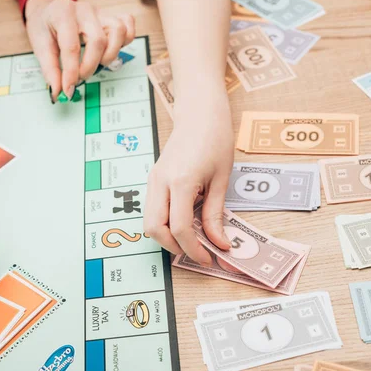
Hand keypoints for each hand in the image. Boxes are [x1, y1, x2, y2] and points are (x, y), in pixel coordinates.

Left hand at [25, 0, 134, 101]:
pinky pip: (128, 24)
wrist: (49, 10)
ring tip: (97, 63)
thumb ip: (50, 70)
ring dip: (110, 54)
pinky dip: (124, 40)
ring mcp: (100, 12)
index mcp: (63, 13)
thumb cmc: (45, 26)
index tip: (68, 89)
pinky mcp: (110, 17)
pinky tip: (110, 50)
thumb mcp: (39, 46)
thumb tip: (58, 91)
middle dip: (90, 66)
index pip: (71, 47)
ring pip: (118, 31)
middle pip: (99, 41)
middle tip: (80, 77)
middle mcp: (85, 10)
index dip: (71, 73)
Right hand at [144, 101, 233, 264]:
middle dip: (173, 247)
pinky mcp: (153, 179)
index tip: (209, 257)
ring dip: (166, 236)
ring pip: (148, 221)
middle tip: (196, 251)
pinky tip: (184, 220)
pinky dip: (164, 222)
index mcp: (181, 182)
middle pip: (154, 229)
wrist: (199, 113)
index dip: (193, 249)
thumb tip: (219, 243)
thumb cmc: (215, 139)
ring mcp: (153, 180)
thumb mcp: (221, 179)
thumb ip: (216, 214)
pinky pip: (152, 209)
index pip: (179, 228)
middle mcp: (160, 182)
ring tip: (191, 238)